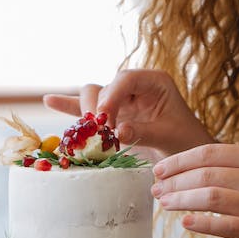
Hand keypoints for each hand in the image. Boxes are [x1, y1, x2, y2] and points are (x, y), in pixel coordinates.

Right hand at [43, 69, 212, 158]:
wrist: (189, 157)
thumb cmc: (186, 143)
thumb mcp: (169, 137)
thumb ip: (144, 132)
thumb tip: (117, 132)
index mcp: (154, 82)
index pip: (126, 79)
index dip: (111, 96)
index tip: (104, 120)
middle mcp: (135, 87)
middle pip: (104, 86)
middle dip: (97, 107)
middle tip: (99, 131)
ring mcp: (122, 100)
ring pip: (93, 96)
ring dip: (86, 113)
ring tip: (85, 131)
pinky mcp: (112, 114)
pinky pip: (88, 108)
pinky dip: (70, 106)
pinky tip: (49, 100)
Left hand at [152, 143, 238, 237]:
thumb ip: (227, 172)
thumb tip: (179, 173)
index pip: (210, 153)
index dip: (180, 161)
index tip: (158, 170)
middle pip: (207, 174)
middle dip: (175, 182)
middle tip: (156, 190)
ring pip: (212, 197)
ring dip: (182, 200)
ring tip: (164, 204)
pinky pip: (224, 224)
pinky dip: (201, 223)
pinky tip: (185, 222)